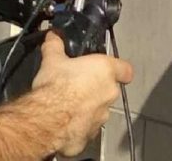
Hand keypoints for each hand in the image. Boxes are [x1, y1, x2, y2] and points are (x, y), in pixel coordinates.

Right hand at [32, 31, 132, 156]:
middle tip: (76, 87)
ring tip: (67, 106)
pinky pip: (86, 130)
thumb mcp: (52, 60)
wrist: (46, 119)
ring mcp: (102, 117)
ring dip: (87, 109)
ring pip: (99, 111)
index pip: (125, 70)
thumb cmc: (55, 87)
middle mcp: (109, 93)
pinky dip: (77, 127)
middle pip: (109, 90)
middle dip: (95, 90)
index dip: (119, 70)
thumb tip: (53, 36)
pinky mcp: (90, 136)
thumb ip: (55, 46)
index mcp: (105, 71)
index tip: (110, 70)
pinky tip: (63, 123)